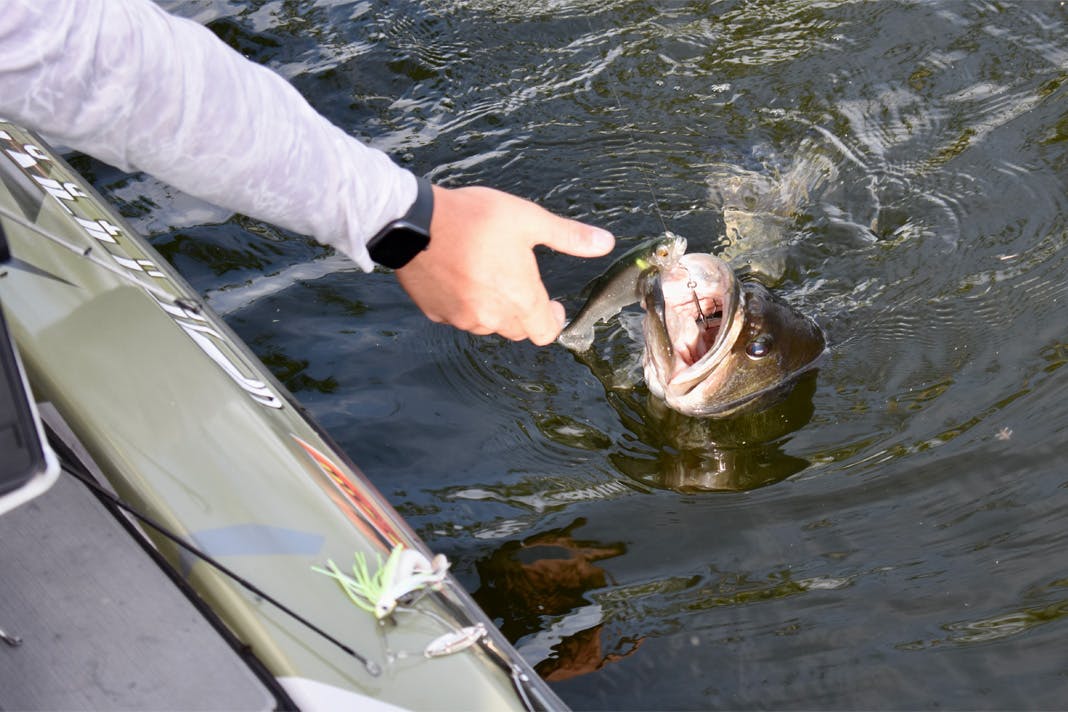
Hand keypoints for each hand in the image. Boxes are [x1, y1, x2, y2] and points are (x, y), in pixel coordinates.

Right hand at [394, 185, 614, 344]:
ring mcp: (461, 318)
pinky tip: (461, 276)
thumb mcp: (528, 220)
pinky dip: (465, 303)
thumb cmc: (474, 219)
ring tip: (489, 274)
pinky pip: (459, 317)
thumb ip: (569, 236)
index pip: (545, 333)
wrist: (414, 222)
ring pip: (488, 324)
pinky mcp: (436, 314)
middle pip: (518, 330)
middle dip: (525, 312)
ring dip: (494, 308)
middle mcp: (492, 317)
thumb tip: (605, 243)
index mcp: (520, 299)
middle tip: (520, 283)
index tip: (553, 304)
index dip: (552, 320)